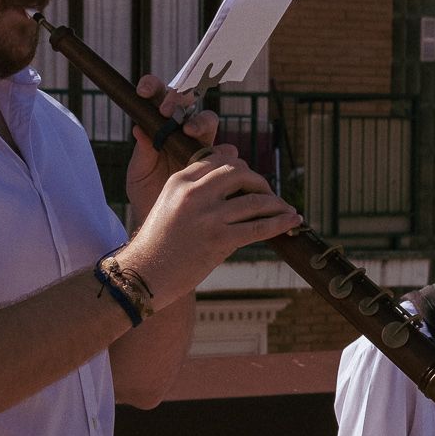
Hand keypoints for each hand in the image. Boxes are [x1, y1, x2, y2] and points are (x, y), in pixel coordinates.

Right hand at [117, 147, 299, 309]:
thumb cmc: (156, 245)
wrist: (142, 275)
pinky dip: (280, 223)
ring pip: (254, 200)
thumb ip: (194, 192)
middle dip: (259, 181)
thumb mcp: (168, 207)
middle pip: (239, 172)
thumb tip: (232, 188)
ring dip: (275, 204)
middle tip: (268, 194)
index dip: (239, 167)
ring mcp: (207, 216)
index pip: (218, 160)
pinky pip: (258, 227)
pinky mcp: (218, 239)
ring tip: (286, 210)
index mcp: (179, 182)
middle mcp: (193, 194)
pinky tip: (292, 221)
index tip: (249, 180)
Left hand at [124, 74, 216, 219]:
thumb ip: (142, 152)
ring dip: (200, 122)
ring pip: (208, 121)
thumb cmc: (146, 193)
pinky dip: (223, 153)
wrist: (162, 222)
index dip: (153, 88)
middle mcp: (183, 130)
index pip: (158, 98)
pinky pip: (226, 153)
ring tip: (189, 131)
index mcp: (160, 126)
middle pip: (187, 102)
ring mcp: (201, 144)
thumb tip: (139, 128)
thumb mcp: (138, 174)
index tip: (143, 90)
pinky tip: (216, 157)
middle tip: (167, 110)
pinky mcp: (217, 163)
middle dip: (179, 99)